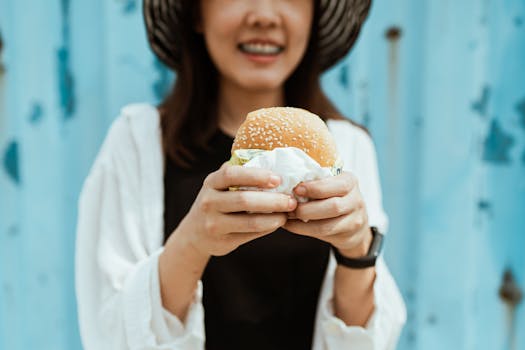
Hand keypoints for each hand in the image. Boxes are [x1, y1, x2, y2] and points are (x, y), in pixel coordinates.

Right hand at [173, 163, 296, 256]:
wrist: (195, 234)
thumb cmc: (217, 202)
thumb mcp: (220, 185)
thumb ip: (238, 172)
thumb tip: (272, 158)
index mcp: (211, 182)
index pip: (231, 175)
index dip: (256, 176)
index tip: (278, 179)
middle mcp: (209, 202)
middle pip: (244, 200)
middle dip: (272, 200)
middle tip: (291, 200)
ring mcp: (214, 224)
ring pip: (249, 222)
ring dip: (274, 218)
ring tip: (288, 213)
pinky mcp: (222, 242)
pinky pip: (250, 235)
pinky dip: (267, 228)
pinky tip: (277, 223)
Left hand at [283, 172, 371, 256]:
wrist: (354, 223)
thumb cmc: (335, 197)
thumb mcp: (331, 183)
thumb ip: (317, 180)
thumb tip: (288, 181)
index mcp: (350, 181)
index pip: (336, 185)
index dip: (315, 188)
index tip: (297, 189)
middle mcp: (356, 200)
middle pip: (333, 206)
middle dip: (307, 208)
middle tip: (290, 206)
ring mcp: (354, 220)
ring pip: (327, 225)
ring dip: (303, 222)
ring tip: (288, 216)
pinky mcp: (348, 235)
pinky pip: (323, 234)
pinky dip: (303, 230)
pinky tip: (292, 225)